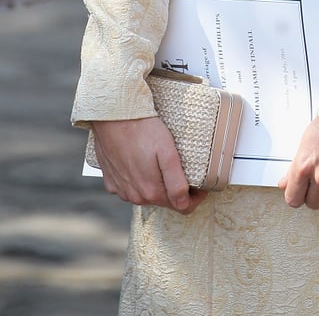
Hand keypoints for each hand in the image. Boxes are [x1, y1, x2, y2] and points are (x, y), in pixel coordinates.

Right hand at [91, 117, 207, 213]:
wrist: (114, 115)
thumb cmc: (143, 129)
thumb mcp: (167, 152)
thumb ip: (176, 182)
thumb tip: (184, 204)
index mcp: (151, 192)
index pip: (181, 206)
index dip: (195, 197)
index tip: (202, 184)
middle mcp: (135, 196)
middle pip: (164, 200)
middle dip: (176, 189)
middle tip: (183, 168)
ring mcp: (121, 189)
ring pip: (146, 194)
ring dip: (157, 183)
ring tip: (161, 161)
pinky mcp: (111, 180)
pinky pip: (129, 186)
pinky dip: (138, 178)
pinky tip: (141, 161)